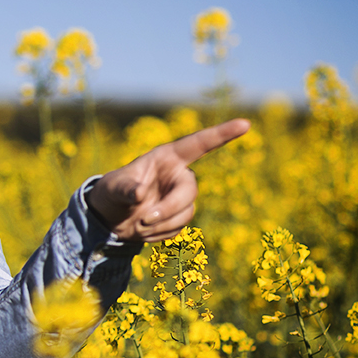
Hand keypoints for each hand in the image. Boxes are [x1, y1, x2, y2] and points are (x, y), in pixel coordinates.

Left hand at [85, 118, 249, 241]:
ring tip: (138, 225)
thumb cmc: (111, 193)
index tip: (245, 123)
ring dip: (160, 225)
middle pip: (190, 192)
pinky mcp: (180, 217)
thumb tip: (139, 194)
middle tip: (143, 220)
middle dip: (169, 209)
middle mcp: (179, 175)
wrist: (111, 219)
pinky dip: (158, 234)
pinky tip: (143, 230)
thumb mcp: (112, 188)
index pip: (198, 144)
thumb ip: (125, 189)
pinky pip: (177, 229)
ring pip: (185, 214)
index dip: (222, 134)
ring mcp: (181, 197)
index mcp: (167, 157)